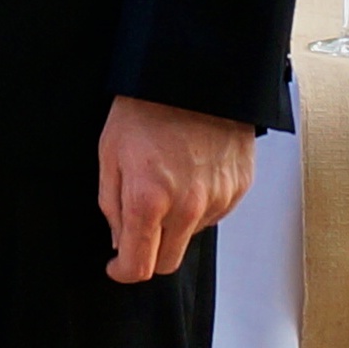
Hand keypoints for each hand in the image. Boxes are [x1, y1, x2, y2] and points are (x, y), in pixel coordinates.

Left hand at [98, 96, 255, 283]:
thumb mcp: (110, 154)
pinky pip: (215, 212)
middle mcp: (188, 207)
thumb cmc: (146, 108)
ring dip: (177, 223)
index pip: (139, 266)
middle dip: (150, 253)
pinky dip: (200, 204)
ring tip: (168, 180)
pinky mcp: (238, 187)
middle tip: (140, 228)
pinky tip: (191, 172)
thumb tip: (120, 240)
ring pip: (192, 235)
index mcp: (149, 201)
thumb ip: (112, 205)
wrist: (193, 76)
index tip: (118, 265)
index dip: (123, 271)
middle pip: (169, 262)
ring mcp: (218, 198)